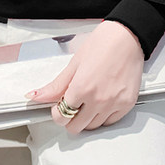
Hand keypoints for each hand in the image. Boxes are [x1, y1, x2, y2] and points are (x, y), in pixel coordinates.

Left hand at [24, 20, 144, 133]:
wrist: (127, 37)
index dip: (57, 113)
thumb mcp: (74, 63)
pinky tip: (101, 101)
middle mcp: (98, 100)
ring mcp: (114, 104)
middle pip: (76, 127)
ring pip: (94, 127)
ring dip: (87, 118)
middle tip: (72, 104)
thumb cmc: (102, 44)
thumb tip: (37, 96)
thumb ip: (56, 85)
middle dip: (69, 118)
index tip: (58, 107)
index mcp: (82, 88)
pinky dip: (104, 116)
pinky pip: (111, 122)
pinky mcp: (127, 104)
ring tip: (87, 99)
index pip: (61, 117)